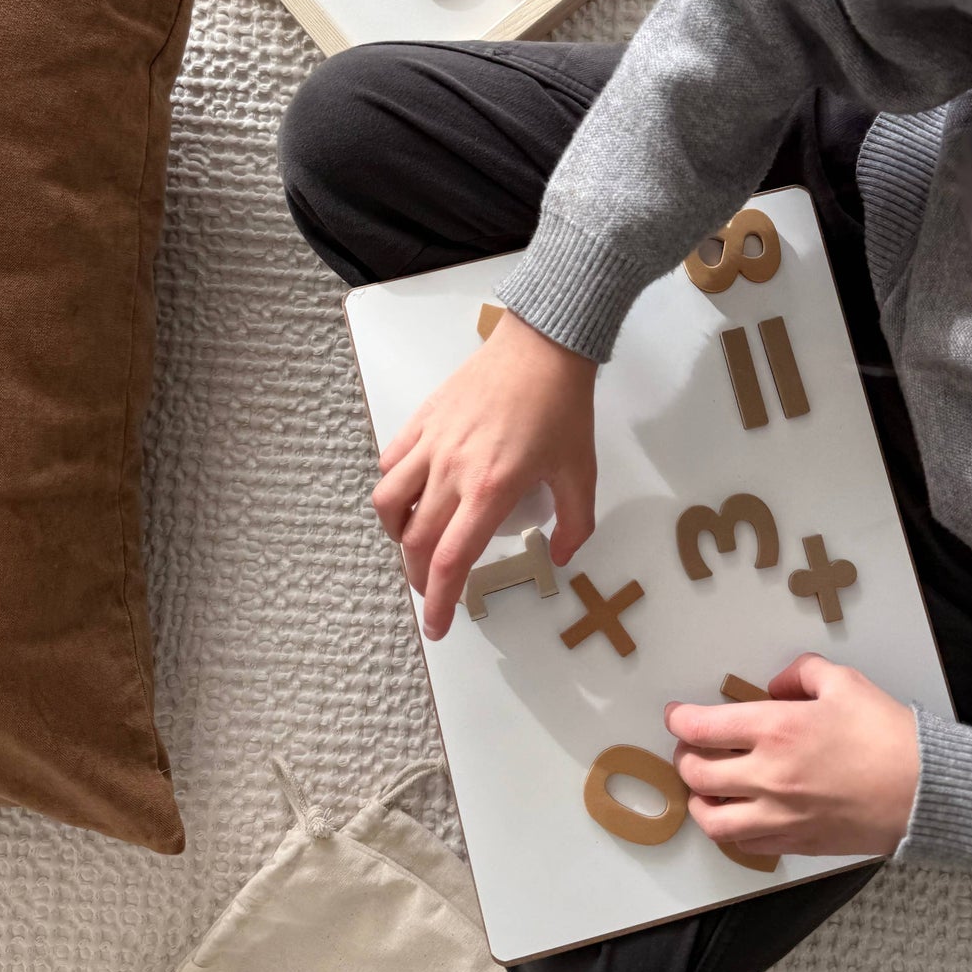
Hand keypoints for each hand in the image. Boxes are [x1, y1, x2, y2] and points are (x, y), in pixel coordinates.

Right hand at [372, 310, 597, 640]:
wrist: (543, 346)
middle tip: (430, 591)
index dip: (438, 602)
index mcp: (491, 490)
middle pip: (415, 542)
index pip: (451, 561)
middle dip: (418, 578)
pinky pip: (392, 463)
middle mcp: (452, 471)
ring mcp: (432, 443)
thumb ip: (575, 522)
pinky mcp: (422, 420)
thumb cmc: (562, 406)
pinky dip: (394, 488)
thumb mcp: (582, 472)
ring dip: (396, 534)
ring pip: (390, 503)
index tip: (436, 626)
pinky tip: (411, 493)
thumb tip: (561, 554)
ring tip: (412, 542)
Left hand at [666, 654, 919, 857]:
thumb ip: (802, 674)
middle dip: (684, 757)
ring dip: (699, 800)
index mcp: (776, 730)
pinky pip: (745, 845)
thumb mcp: (844, 683)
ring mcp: (780, 816)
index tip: (676, 716)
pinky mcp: (796, 842)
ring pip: (712, 818)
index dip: (679, 720)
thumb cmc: (888, 737)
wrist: (925, 791)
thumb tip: (777, 685)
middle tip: (690, 748)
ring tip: (704, 787)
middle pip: (697, 772)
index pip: (702, 728)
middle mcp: (768, 776)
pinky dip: (730, 830)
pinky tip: (737, 816)